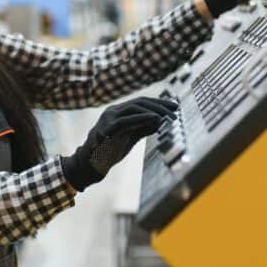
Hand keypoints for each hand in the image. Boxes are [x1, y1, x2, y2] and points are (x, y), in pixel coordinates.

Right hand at [61, 97, 177, 190]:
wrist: (92, 164)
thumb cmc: (110, 151)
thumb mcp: (130, 137)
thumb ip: (143, 128)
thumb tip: (160, 122)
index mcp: (119, 112)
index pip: (142, 102)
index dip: (159, 103)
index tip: (175, 107)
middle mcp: (114, 111)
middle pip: (140, 102)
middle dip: (159, 105)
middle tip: (175, 111)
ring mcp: (109, 117)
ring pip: (135, 107)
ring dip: (154, 110)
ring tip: (168, 116)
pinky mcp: (107, 127)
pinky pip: (127, 119)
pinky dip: (142, 118)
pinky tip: (155, 119)